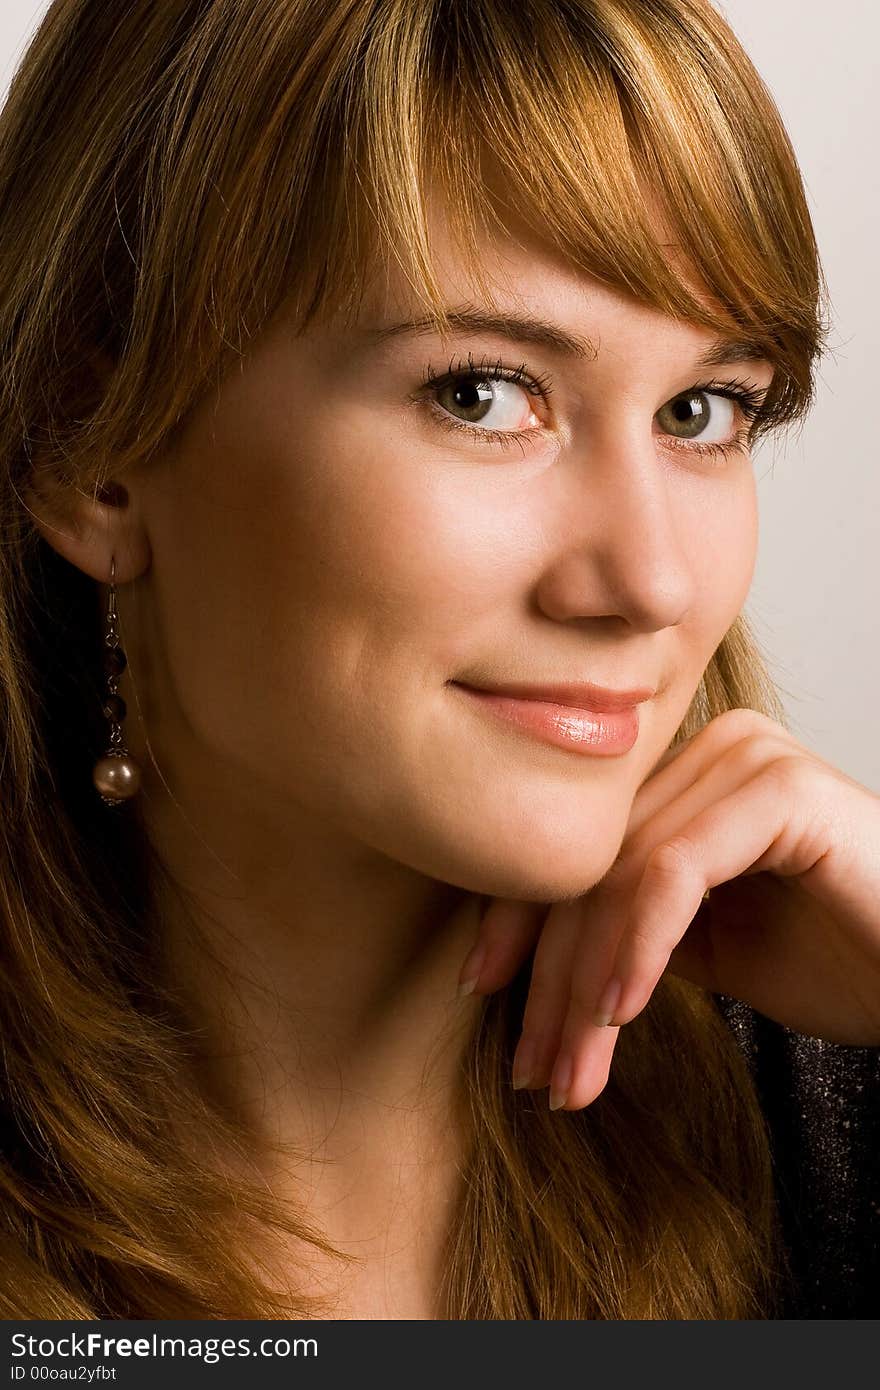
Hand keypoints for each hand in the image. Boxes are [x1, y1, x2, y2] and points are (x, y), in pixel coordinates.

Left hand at [456, 707, 879, 1110]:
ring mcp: (746, 758)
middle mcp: (710, 749)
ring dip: (583, 984)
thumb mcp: (706, 947)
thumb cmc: (841, 959)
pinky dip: (637, 946)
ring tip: (567, 1071)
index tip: (479, 994)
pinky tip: (620, 1013)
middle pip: (590, 861)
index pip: (578, 846)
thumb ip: (627, 925)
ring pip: (621, 873)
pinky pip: (675, 871)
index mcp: (688, 773)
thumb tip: (530, 955)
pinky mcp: (780, 789)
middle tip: (529, 1066)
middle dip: (548, 974)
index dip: (517, 919)